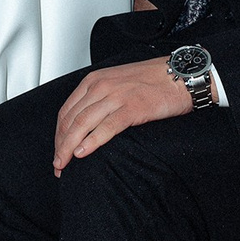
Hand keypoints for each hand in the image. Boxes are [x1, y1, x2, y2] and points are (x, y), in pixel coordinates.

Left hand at [53, 58, 189, 173]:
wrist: (182, 75)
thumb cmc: (154, 81)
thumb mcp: (117, 83)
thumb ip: (100, 98)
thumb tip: (85, 123)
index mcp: (94, 80)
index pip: (66, 111)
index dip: (58, 134)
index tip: (58, 150)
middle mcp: (101, 86)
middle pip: (70, 120)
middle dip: (60, 145)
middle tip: (57, 165)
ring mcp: (116, 96)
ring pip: (82, 124)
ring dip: (68, 148)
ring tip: (64, 165)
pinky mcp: (132, 108)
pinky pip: (106, 127)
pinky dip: (91, 142)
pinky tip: (82, 153)